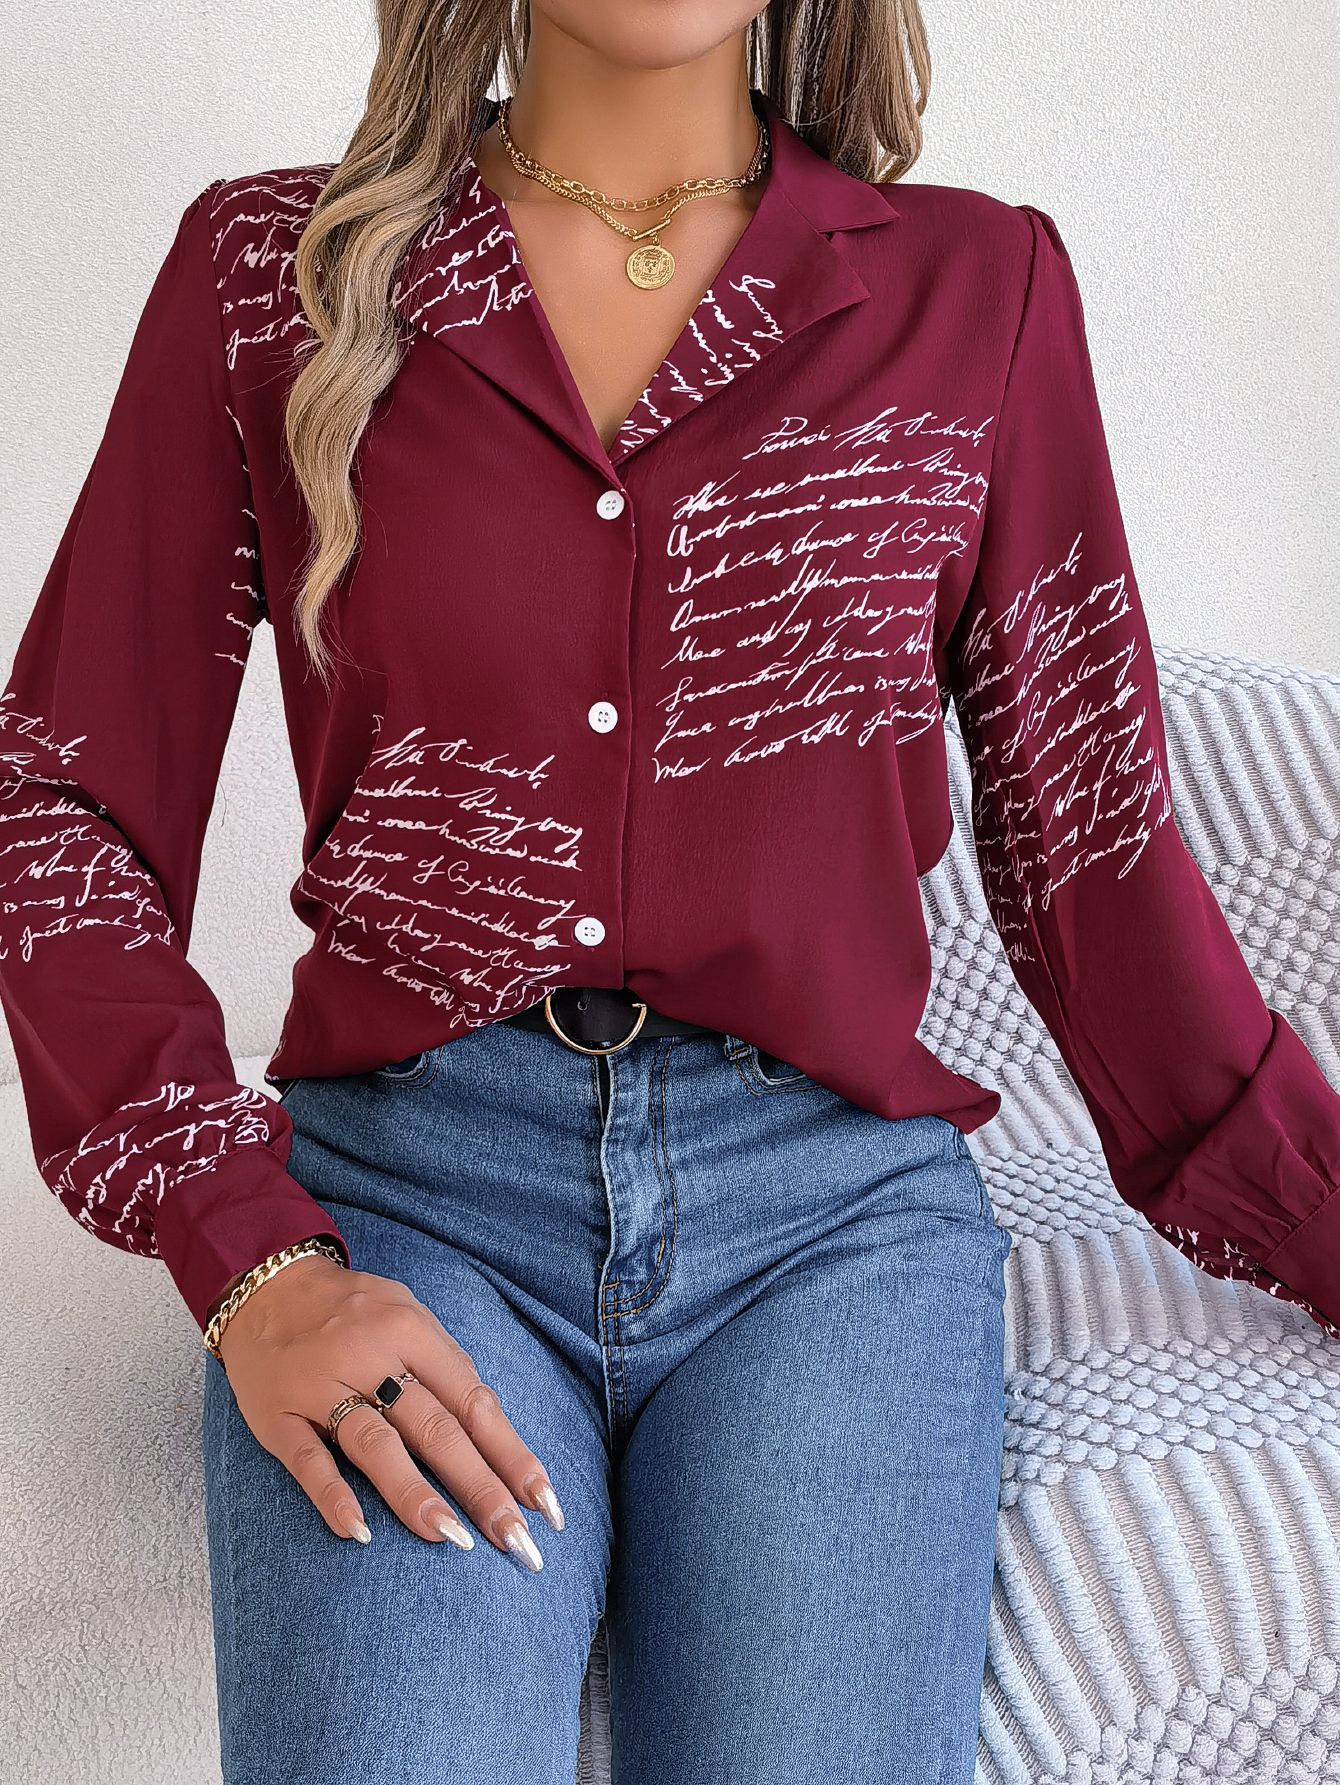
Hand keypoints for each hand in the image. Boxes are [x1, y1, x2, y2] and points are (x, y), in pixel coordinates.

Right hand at [214, 1254, 561, 1567]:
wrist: (265, 1285)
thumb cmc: (353, 1310)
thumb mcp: (407, 1314)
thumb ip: (446, 1365)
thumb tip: (492, 1425)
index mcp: (412, 1332)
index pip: (472, 1402)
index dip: (510, 1454)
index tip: (543, 1502)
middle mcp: (371, 1357)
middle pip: (435, 1428)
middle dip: (480, 1486)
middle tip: (515, 1540)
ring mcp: (322, 1387)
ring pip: (375, 1445)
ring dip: (415, 1494)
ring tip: (453, 1539)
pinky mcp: (278, 1415)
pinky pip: (306, 1459)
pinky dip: (332, 1494)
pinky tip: (357, 1531)